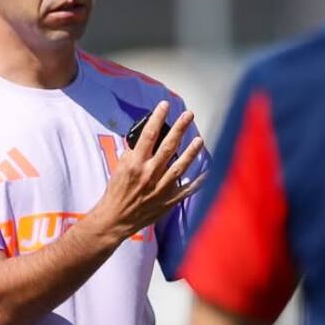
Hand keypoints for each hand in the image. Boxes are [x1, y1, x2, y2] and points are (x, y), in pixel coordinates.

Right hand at [87, 101, 205, 241]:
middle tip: (189, 115)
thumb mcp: (119, 167)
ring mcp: (161, 188)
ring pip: (180, 166)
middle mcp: (149, 174)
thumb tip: (145, 140)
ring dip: (192, 152)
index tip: (165, 105)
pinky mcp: (168, 200)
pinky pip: (187, 189)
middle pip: (168, 147)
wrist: (116, 219)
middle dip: (180, 128)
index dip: (157, 118)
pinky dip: (198, 182)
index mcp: (135, 164)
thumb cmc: (117, 192)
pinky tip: (208, 172)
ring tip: (200, 139)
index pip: (148, 135)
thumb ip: (133, 153)